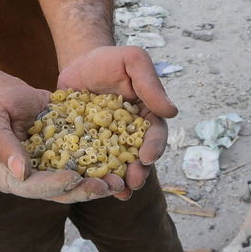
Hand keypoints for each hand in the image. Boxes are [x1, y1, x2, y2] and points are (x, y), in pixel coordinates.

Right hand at [0, 81, 114, 202]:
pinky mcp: (66, 163)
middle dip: (83, 191)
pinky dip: (102, 170)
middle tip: (105, 186)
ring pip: (75, 186)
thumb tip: (21, 172)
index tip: (73, 177)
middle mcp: (31, 182)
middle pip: (58, 194)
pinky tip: (120, 169)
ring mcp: (50, 174)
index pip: (31, 187)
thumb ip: (3, 144)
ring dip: (97, 186)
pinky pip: (85, 170)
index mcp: (9, 177)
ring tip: (118, 182)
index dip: (53, 184)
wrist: (14, 96)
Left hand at [57, 45, 176, 198]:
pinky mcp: (86, 146)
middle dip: (138, 172)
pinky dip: (92, 176)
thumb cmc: (110, 59)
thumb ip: (150, 84)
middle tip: (133, 182)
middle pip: (138, 157)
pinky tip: (89, 187)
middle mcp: (131, 133)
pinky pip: (91, 164)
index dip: (154, 147)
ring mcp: (108, 142)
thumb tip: (171, 112)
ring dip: (119, 180)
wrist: (78, 62)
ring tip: (116, 192)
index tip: (147, 157)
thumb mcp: (133, 61)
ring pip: (117, 166)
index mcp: (147, 116)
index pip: (155, 134)